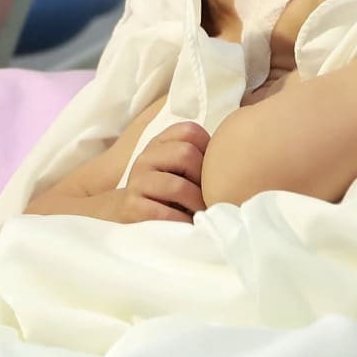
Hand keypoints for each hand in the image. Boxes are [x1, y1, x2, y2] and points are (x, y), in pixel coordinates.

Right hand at [56, 122, 206, 222]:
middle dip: (204, 178)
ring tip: (201, 213)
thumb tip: (230, 166)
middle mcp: (145, 158)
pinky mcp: (132, 207)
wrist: (126, 216)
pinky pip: (165, 212)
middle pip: (186, 154)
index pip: (189, 131)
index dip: (207, 150)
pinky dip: (182, 221)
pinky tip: (187, 225)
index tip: (210, 171)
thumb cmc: (164, 195)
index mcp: (159, 144)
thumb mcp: (178, 170)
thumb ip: (198, 158)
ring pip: (177, 186)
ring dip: (196, 203)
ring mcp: (137, 182)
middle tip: (209, 196)